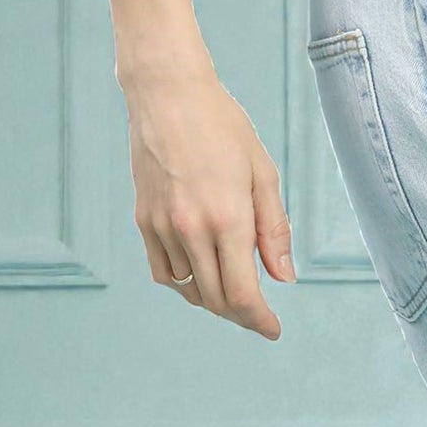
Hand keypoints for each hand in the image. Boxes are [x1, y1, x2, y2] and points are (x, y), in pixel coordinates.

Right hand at [123, 64, 294, 340]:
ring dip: (212, 298)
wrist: (169, 96)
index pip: (243, 294)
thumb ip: (274, 228)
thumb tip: (283, 278)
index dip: (259, 321)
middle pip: (216, 300)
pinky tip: (200, 271)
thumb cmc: (223, 126)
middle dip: (241, 314)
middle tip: (258, 313)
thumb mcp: (262, 171)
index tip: (273, 330)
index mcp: (228, 217)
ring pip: (189, 290)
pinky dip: (183, 283)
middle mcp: (192, 230)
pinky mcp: (143, 221)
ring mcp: (163, 228)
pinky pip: (164, 272)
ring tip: (232, 286)